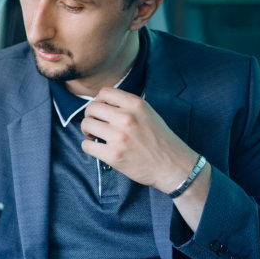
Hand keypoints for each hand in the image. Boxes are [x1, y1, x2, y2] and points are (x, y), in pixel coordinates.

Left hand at [80, 87, 196, 192]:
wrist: (173, 166)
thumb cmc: (160, 140)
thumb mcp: (148, 113)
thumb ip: (127, 106)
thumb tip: (102, 103)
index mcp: (136, 104)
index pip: (104, 92)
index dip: (98, 100)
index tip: (100, 110)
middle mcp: (126, 118)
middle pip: (92, 107)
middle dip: (90, 116)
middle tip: (95, 125)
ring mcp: (119, 137)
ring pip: (86, 124)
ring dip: (88, 131)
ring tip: (96, 137)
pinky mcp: (113, 155)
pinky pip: (86, 145)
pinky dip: (88, 146)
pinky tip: (98, 148)